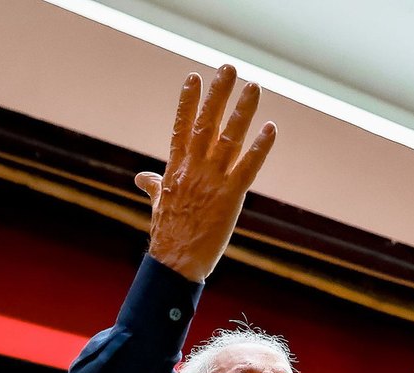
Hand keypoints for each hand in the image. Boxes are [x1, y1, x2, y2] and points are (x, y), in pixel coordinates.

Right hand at [135, 65, 276, 282]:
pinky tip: (270, 128)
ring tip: (253, 87)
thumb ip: (155, 185)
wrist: (175, 263)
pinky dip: (260, 148)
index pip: (181, 127)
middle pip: (207, 123)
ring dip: (243, 111)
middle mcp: (194, 169)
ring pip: (229, 138)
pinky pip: (248, 167)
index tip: (194, 78)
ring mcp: (212, 181)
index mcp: (176, 168)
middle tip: (228, 68)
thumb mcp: (159, 205)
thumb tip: (142, 177)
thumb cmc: (167, 236)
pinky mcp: (230, 197)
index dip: (187, 102)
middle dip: (218, 94)